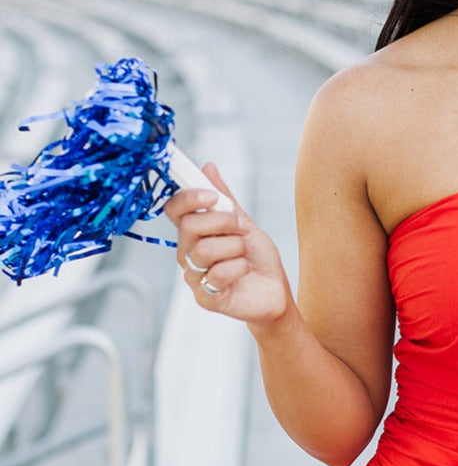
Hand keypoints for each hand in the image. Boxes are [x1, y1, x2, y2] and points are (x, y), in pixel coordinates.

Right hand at [164, 162, 291, 326]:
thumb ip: (225, 200)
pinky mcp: (206, 298)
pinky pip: (217, 275)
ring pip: (204, 251)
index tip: (212, 196)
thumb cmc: (258, 259)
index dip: (189, 198)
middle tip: (242, 229)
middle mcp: (188, 254)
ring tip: (245, 253)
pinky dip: (239, 267)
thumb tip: (208, 167)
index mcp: (194, 233)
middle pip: (189, 227)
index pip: (174, 209)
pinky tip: (245, 270)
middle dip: (223, 222)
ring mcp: (195, 277)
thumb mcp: (244, 224)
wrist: (275, 291)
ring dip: (235, 247)